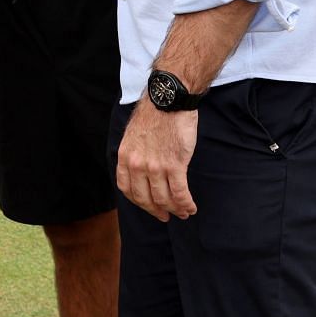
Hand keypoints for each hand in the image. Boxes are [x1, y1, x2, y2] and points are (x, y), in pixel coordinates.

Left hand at [116, 97, 198, 221]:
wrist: (168, 100)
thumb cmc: (154, 115)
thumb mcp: (133, 136)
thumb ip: (135, 155)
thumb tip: (141, 171)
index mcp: (125, 156)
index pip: (127, 189)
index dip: (139, 202)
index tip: (149, 206)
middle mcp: (137, 164)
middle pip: (144, 199)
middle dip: (156, 211)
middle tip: (166, 216)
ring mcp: (155, 166)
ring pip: (163, 199)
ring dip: (175, 210)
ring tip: (183, 212)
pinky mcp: (174, 165)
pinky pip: (179, 193)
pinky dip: (185, 204)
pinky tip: (191, 207)